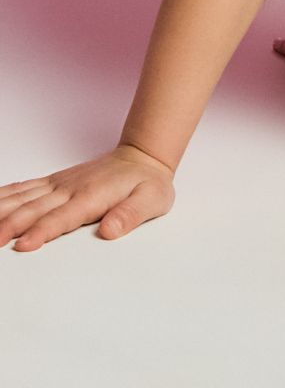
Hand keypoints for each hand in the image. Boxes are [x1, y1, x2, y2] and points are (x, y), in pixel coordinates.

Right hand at [0, 144, 175, 252]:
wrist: (142, 156)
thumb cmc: (147, 182)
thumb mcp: (152, 200)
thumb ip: (131, 215)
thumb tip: (111, 230)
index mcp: (92, 196)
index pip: (62, 218)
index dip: (42, 232)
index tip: (22, 246)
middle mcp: (70, 189)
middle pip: (34, 209)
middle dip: (10, 226)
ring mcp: (60, 184)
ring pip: (23, 197)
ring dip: (2, 210)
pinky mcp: (55, 182)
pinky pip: (25, 188)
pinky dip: (5, 195)